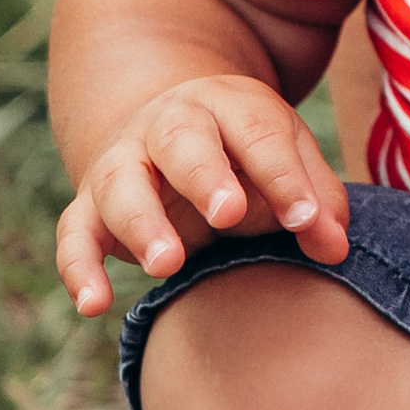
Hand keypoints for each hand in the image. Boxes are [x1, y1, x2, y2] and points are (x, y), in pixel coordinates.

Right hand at [54, 73, 348, 317]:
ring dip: (141, 222)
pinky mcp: (90, 205)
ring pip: (120, 182)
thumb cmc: (242, 157)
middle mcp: (169, 124)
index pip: (257, 132)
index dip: (283, 176)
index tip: (305, 220)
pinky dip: (78, 268)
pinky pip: (75, 233)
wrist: (164, 131)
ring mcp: (123, 162)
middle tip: (229, 215)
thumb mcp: (284, 159)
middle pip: (181, 139)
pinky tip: (94, 305)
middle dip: (204, 175)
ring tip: (166, 263)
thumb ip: (315, 199)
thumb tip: (334, 248)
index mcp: (228, 105)